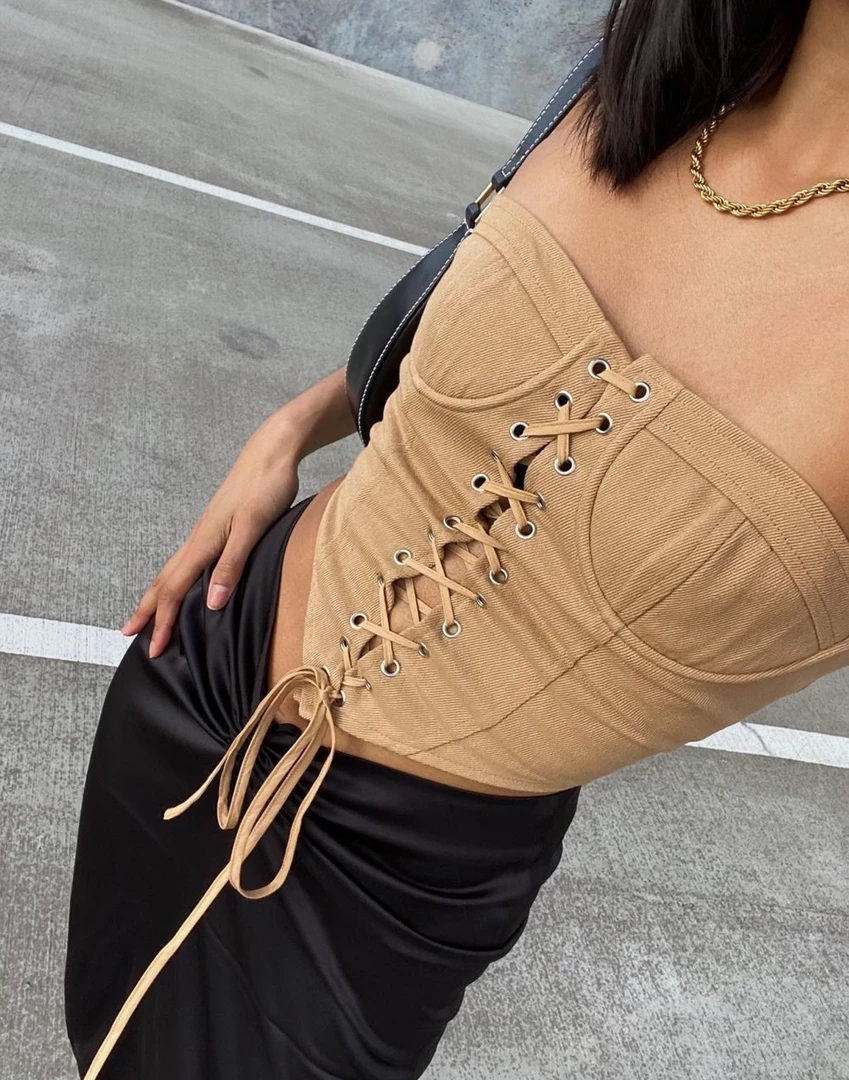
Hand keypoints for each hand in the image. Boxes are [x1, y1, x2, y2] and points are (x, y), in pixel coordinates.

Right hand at [122, 408, 302, 657]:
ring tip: (149, 615)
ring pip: (173, 570)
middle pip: (164, 581)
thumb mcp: (253, 528)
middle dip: (148, 610)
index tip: (154, 649)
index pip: (174, 589)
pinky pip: (188, 562)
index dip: (163, 621)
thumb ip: (232, 564)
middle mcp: (198, 539)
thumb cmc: (265, 488)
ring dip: (159, 596)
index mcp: (203, 542)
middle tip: (129, 635)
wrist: (272, 453)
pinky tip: (187, 586)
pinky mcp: (218, 529)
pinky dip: (178, 581)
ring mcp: (206, 533)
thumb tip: (210, 604)